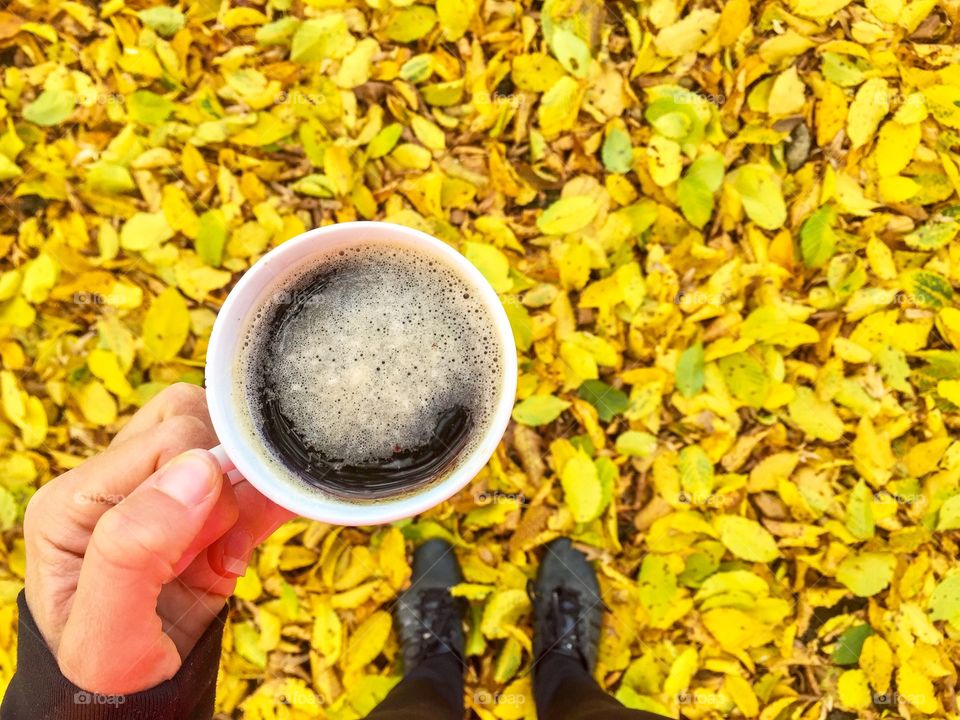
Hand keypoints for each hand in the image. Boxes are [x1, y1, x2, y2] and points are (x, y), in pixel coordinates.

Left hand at [23, 383, 293, 694]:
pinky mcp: (198, 509)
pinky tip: (244, 546)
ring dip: (244, 492)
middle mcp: (114, 482)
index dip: (208, 483)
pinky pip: (246, 473)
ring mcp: (157, 491)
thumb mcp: (106, 633)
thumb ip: (135, 548)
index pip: (171, 439)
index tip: (205, 546)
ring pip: (219, 435)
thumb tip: (198, 469)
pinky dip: (266, 501)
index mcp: (77, 497)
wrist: (131, 703)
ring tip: (227, 549)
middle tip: (217, 544)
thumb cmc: (107, 673)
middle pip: (193, 422)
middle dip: (226, 481)